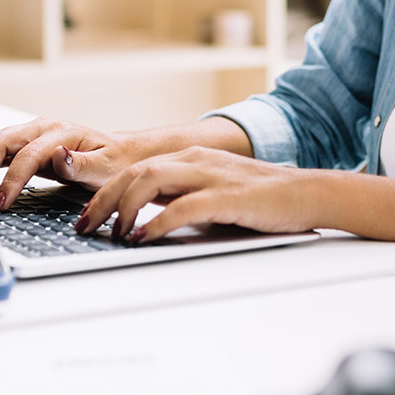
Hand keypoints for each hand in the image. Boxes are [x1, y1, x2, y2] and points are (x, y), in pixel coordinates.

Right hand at [0, 117, 150, 211]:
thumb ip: (81, 165)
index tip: (1, 204)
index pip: (27, 155)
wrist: (119, 153)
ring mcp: (30, 134)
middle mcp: (41, 128)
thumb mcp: (105, 168)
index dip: (11, 180)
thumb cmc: (114, 162)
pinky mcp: (23, 145)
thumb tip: (59, 156)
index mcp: (61, 133)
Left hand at [74, 148, 319, 241]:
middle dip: (102, 201)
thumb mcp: (213, 191)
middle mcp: (196, 160)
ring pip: (151, 179)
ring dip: (124, 208)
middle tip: (85, 227)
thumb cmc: (263, 198)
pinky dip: (158, 222)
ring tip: (113, 233)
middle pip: (134, 171)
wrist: (308, 193)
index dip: (104, 192)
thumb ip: (181, 197)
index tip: (86, 217)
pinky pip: (183, 205)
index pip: (134, 168)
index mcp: (190, 157)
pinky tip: (144, 237)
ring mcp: (212, 175)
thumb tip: (144, 218)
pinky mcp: (228, 196)